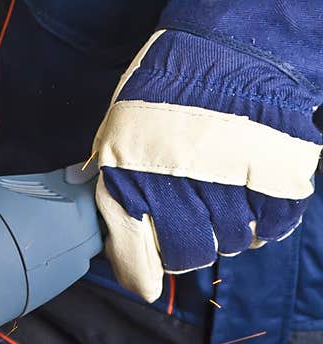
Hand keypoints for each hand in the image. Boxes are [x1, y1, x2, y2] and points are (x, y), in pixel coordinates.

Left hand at [93, 29, 321, 301]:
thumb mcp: (117, 131)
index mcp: (132, 186)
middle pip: (190, 255)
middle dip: (187, 248)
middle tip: (188, 225)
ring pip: (233, 242)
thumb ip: (104, 172)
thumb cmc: (163, 90)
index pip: (137, 258)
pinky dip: (265, 220)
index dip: (141, 273)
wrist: (225, 49)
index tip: (145, 279)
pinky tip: (252, 199)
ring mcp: (232, 190)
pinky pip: (273, 225)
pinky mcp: (279, 182)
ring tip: (221, 197)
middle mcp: (181, 196)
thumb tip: (80, 186)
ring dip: (227, 230)